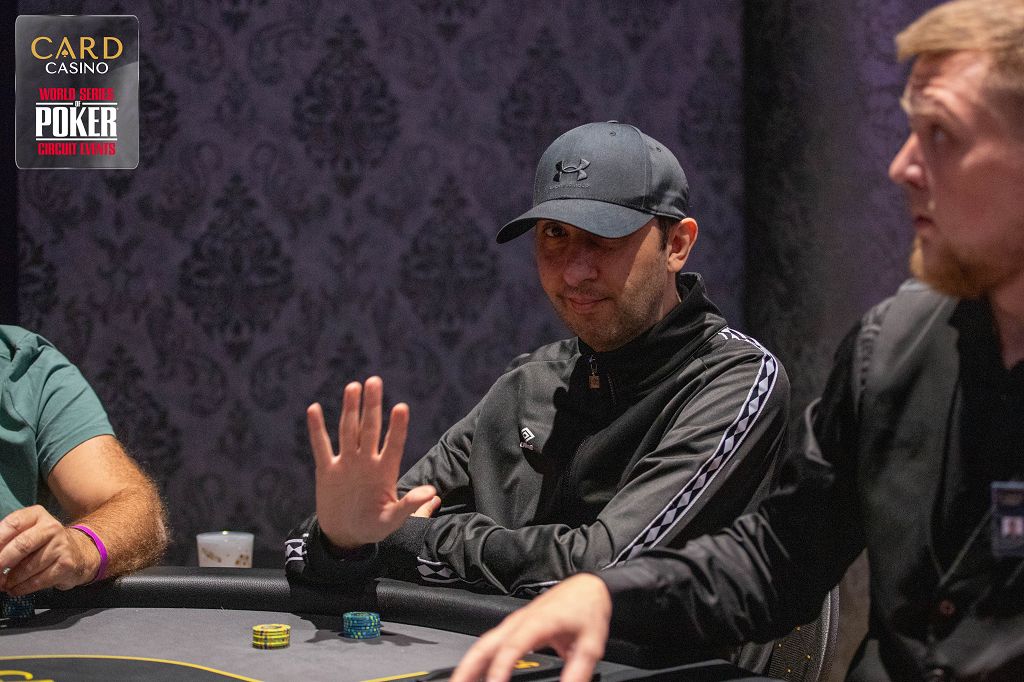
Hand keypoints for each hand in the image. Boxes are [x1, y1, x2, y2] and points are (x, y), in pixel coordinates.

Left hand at [0, 505, 98, 594]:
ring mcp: (61, 546)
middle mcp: (52, 527)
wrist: (77, 553)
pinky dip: (22, 588)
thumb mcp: (26, 532)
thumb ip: (7, 539)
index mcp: (37, 515)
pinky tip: (16, 589)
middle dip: (2, 562)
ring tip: (4, 584)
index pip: (13, 524)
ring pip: (29, 567)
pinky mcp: (66, 564)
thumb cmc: (42, 543)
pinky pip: (38, 580)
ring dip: (11, 580)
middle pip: (22, 545)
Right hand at [309, 376, 435, 549]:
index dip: (397, 427)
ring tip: (353, 387)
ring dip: (349, 409)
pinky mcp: (327, 470)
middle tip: (375, 381)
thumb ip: (410, 506)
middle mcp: (367, 461)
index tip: (401, 407)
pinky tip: (314, 409)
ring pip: (348, 431)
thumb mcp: (392, 521)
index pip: (394, 444)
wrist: (346, 535)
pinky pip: (321, 447)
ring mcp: (346, 463)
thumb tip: (433, 494)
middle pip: (370, 429)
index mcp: (385, 471)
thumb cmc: (373, 527)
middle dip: (372, 406)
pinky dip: (317, 430)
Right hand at [451, 573, 611, 681]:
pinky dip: (479, 658)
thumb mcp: (590, 644)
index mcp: (537, 623)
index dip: (499, 670)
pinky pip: (491, 641)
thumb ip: (577, 671)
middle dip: (468, 667)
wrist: (587, 587)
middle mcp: (520, 621)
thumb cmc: (587, 609)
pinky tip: (476, 671)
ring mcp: (515, 621)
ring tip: (460, 681)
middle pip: (485, 644)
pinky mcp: (516, 624)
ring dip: (469, 664)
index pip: (511, 648)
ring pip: (484, 643)